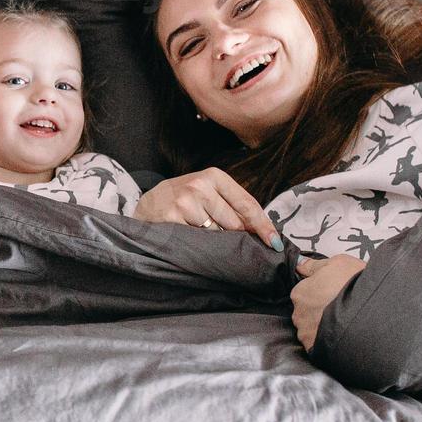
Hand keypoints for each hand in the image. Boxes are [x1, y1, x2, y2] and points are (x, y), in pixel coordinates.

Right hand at [134, 167, 281, 247]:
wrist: (147, 205)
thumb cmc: (184, 201)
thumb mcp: (208, 193)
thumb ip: (232, 205)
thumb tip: (263, 230)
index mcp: (214, 176)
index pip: (247, 204)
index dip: (263, 226)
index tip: (274, 243)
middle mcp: (200, 185)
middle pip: (235, 223)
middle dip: (235, 236)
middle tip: (223, 239)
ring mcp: (185, 202)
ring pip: (217, 234)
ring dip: (215, 242)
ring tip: (200, 235)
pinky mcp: (172, 218)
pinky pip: (198, 241)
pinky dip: (198, 245)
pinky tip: (189, 238)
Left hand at [291, 255, 366, 352]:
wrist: (373, 314)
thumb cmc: (356, 287)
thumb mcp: (338, 263)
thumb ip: (315, 265)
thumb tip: (301, 265)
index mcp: (301, 293)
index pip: (304, 292)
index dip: (320, 292)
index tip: (333, 293)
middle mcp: (299, 314)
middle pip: (307, 311)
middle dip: (321, 310)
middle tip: (341, 306)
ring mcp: (306, 333)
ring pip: (312, 329)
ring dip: (323, 326)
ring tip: (344, 321)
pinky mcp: (316, 349)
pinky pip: (318, 344)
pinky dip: (326, 341)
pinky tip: (341, 334)